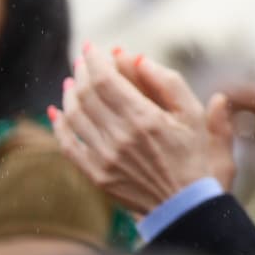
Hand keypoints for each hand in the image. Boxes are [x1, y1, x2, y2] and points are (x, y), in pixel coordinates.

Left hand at [51, 44, 235, 213]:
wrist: (187, 206)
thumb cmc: (196, 158)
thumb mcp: (194, 116)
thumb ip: (170, 84)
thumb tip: (140, 58)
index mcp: (146, 119)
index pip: (106, 80)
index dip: (95, 60)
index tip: (93, 48)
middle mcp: (120, 136)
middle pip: (87, 94)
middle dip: (83, 72)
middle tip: (83, 61)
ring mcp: (104, 157)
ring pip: (74, 115)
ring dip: (70, 94)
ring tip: (73, 82)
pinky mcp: (96, 175)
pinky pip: (68, 145)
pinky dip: (59, 125)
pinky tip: (57, 112)